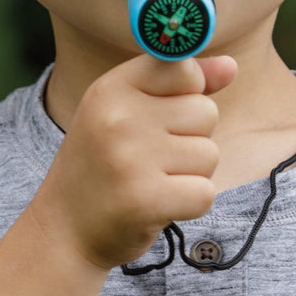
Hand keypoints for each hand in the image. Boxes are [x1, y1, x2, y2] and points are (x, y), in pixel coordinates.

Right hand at [29, 52, 238, 272]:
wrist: (64, 230)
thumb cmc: (106, 164)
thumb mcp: (129, 111)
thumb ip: (181, 85)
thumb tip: (231, 66)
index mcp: (111, 88)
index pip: (184, 69)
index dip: (187, 96)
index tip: (158, 118)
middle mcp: (119, 118)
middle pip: (206, 113)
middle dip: (191, 139)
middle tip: (150, 160)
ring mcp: (131, 159)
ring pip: (209, 154)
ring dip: (190, 174)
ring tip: (152, 182)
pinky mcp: (145, 200)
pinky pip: (205, 192)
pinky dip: (190, 204)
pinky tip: (159, 206)